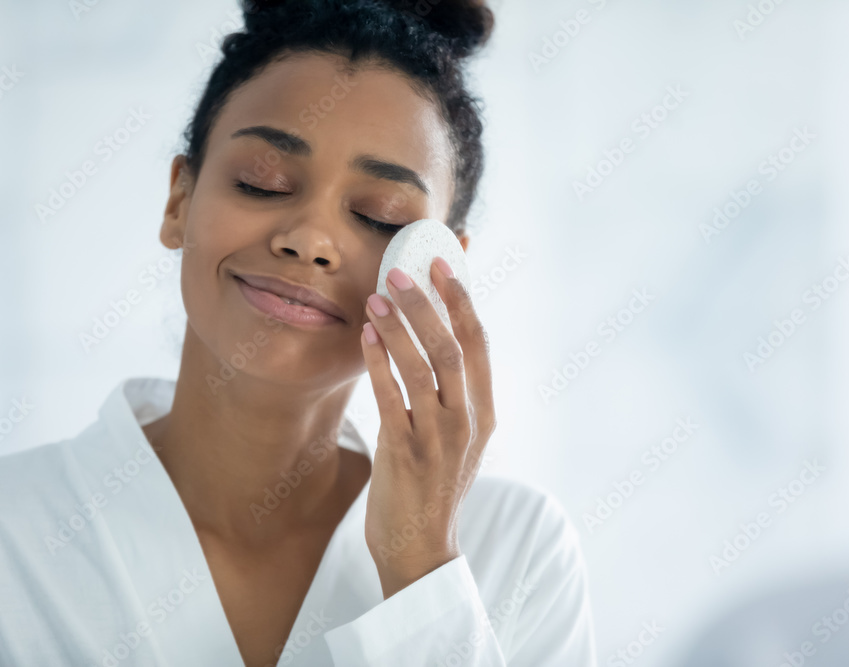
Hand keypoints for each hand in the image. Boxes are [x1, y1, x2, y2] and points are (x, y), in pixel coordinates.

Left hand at [360, 257, 496, 598]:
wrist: (420, 547)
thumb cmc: (434, 486)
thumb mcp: (458, 439)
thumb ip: (454, 395)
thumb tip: (436, 339)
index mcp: (484, 413)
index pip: (479, 344)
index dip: (461, 301)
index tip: (442, 265)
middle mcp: (468, 421)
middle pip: (451, 347)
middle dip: (426, 304)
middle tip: (400, 272)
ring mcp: (439, 438)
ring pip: (421, 367)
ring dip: (397, 327)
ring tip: (375, 298)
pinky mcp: (405, 452)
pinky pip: (390, 396)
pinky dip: (377, 362)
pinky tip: (364, 338)